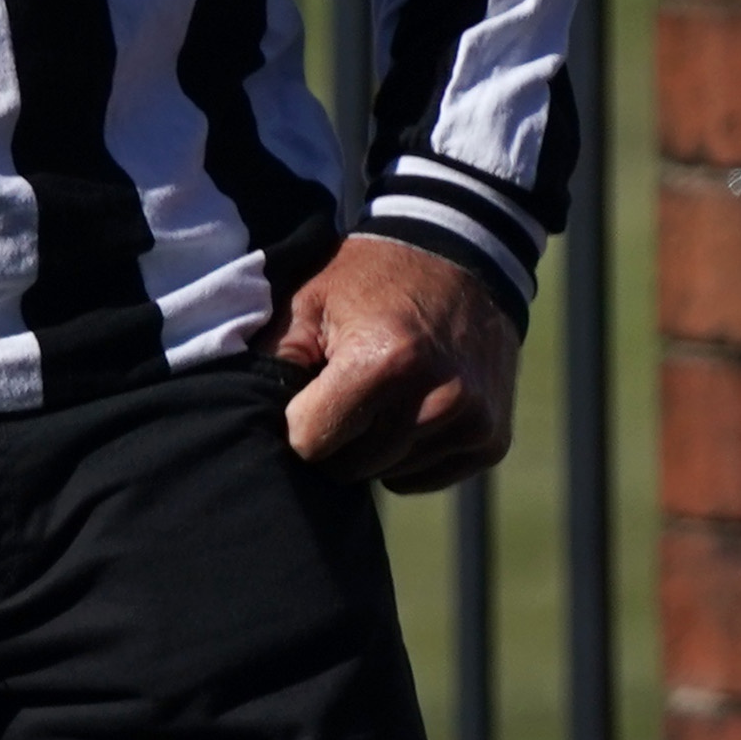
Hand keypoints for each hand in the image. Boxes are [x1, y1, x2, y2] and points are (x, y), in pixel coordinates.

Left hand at [268, 234, 518, 491]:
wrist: (462, 261)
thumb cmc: (369, 282)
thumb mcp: (308, 301)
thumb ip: (273, 359)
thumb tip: (248, 416)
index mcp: (382, 362)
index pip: (312, 443)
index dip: (296, 426)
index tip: (302, 398)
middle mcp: (435, 399)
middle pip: (350, 467)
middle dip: (334, 439)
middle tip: (340, 392)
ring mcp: (470, 422)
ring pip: (387, 475)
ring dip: (372, 448)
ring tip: (379, 394)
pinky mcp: (492, 440)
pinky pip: (424, 478)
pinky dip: (407, 456)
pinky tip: (409, 409)